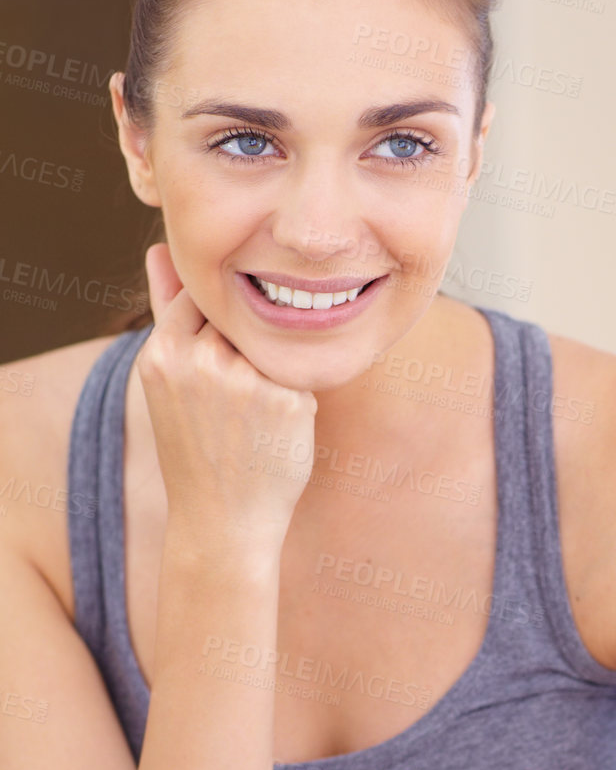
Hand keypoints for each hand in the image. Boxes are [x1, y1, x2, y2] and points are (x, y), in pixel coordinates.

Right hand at [137, 244, 317, 554]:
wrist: (222, 520)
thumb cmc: (197, 447)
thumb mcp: (169, 377)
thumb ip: (167, 310)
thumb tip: (159, 249)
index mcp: (164, 351)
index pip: (202, 296)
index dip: (218, 323)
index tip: (222, 356)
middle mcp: (201, 360)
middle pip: (241, 318)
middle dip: (246, 346)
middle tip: (237, 401)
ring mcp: (245, 380)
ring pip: (273, 343)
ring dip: (273, 367)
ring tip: (253, 417)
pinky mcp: (287, 398)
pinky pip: (302, 373)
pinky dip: (296, 396)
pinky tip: (277, 431)